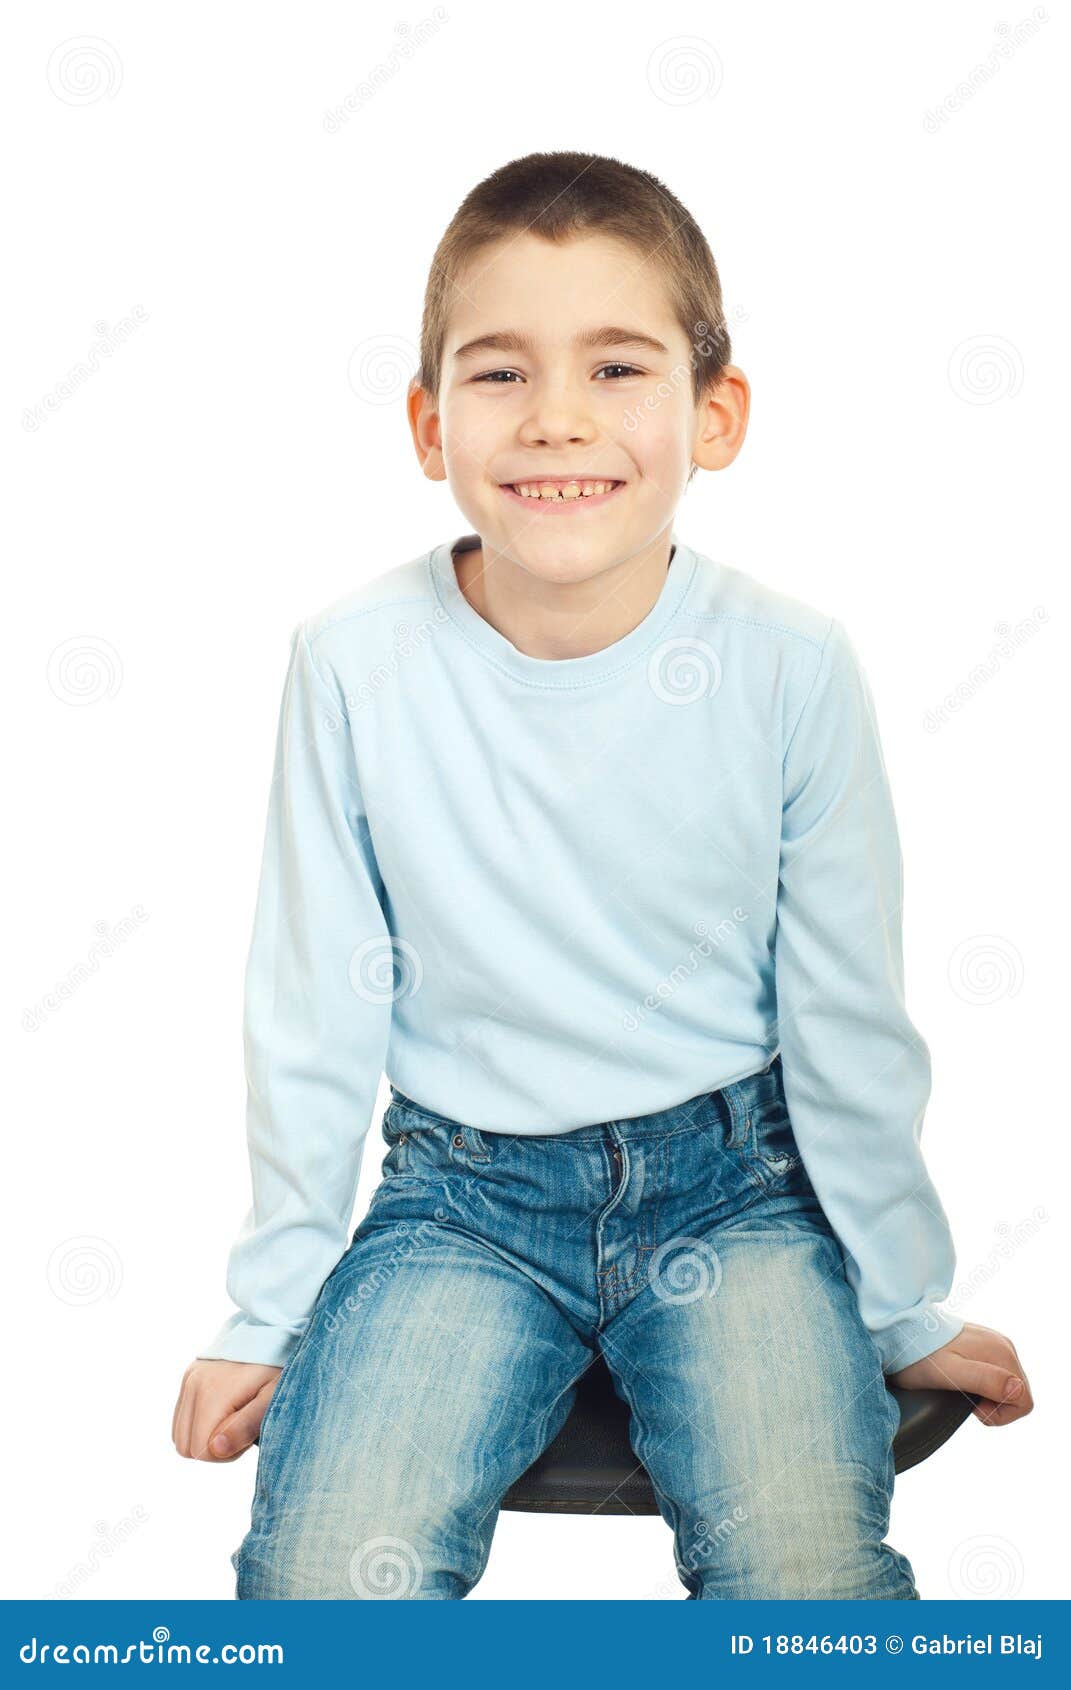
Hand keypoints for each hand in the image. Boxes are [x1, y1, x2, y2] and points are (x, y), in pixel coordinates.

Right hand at [172, 1358, 281, 1461]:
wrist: (277, 1333)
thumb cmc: (280, 1369)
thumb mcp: (273, 1399)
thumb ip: (247, 1426)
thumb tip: (215, 1449)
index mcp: (212, 1391)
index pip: (201, 1451)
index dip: (227, 1453)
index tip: (249, 1433)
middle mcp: (193, 1382)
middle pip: (186, 1447)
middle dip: (214, 1448)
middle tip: (244, 1427)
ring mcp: (189, 1378)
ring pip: (180, 1435)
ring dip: (206, 1437)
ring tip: (236, 1418)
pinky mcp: (189, 1376)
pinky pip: (181, 1419)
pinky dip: (199, 1424)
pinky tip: (225, 1411)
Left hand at [887, 1321, 1032, 1426]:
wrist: (899, 1330)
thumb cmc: (920, 1357)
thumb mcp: (950, 1374)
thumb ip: (985, 1381)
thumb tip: (1017, 1390)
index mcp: (1002, 1353)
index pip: (1023, 1402)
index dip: (999, 1413)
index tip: (972, 1405)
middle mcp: (1003, 1345)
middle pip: (1018, 1393)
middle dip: (995, 1405)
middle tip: (964, 1397)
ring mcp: (994, 1343)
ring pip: (1008, 1385)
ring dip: (988, 1395)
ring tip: (961, 1387)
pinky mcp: (984, 1344)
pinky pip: (996, 1374)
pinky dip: (983, 1384)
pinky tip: (962, 1378)